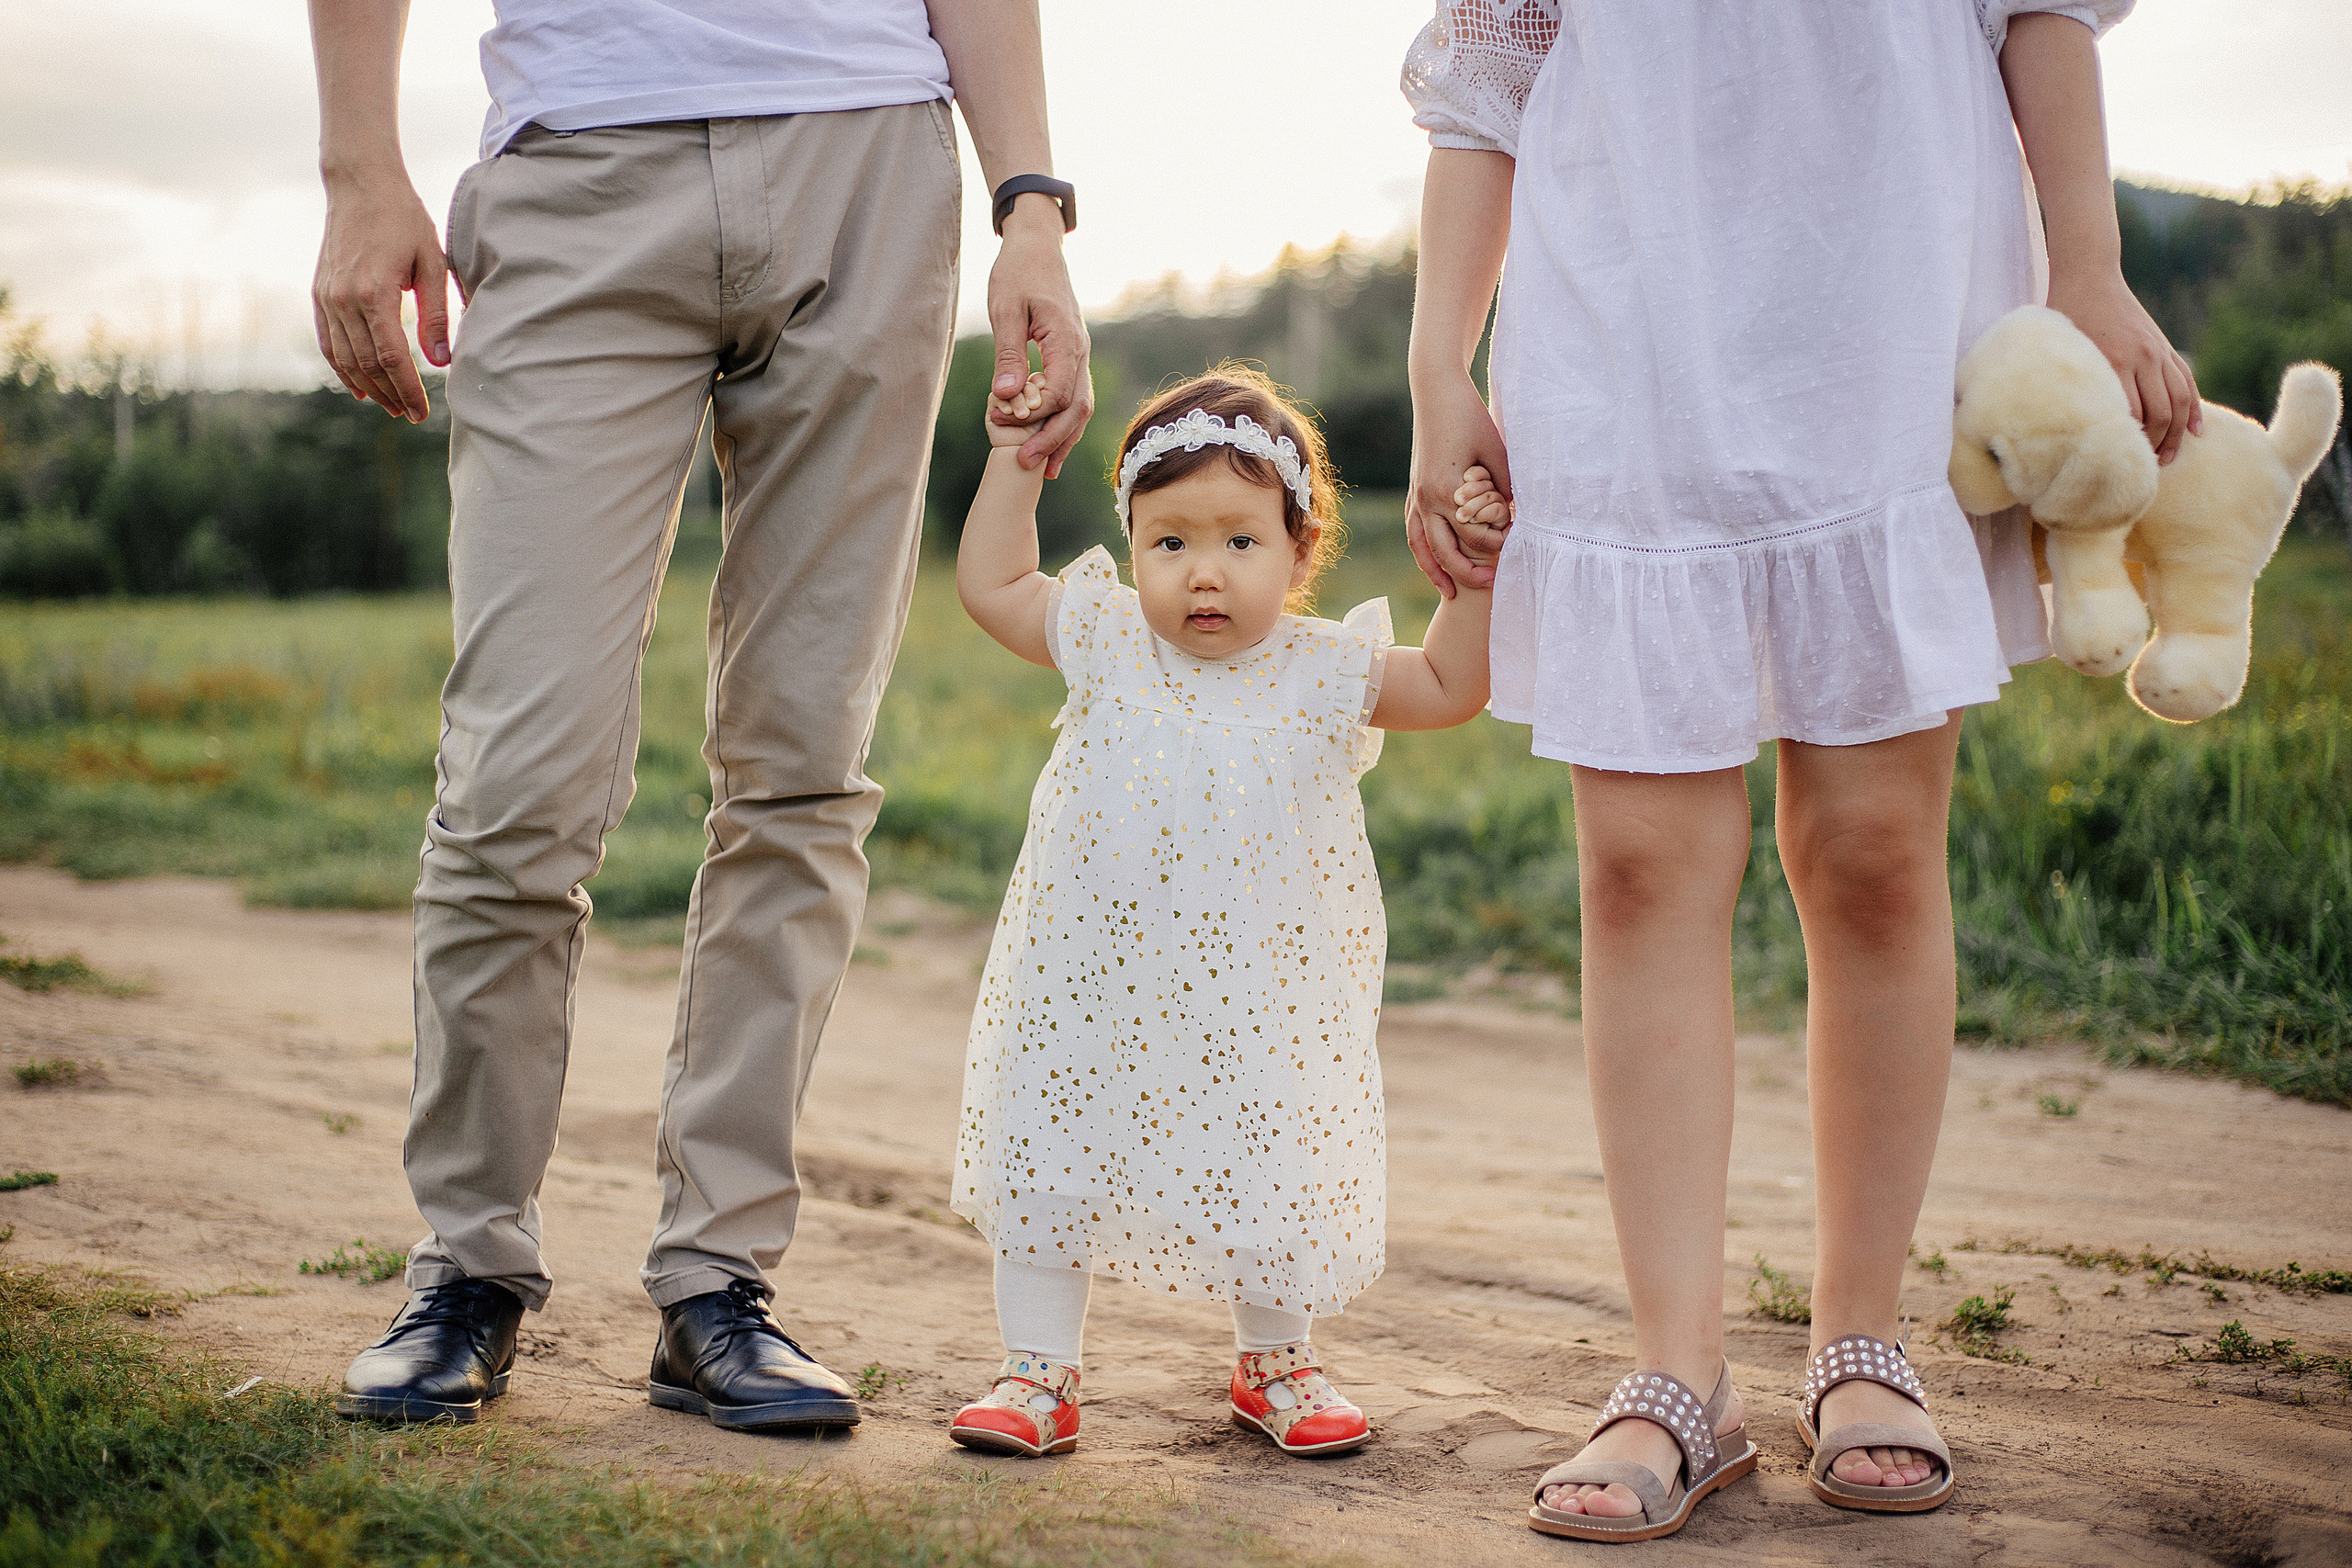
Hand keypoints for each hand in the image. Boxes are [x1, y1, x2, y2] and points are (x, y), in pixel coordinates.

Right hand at [312, 169, 450, 422]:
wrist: (361, 184)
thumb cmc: (404, 219)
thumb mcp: (432, 263)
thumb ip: (436, 314)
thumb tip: (441, 361)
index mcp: (375, 293)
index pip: (392, 357)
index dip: (408, 389)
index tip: (423, 412)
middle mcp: (344, 299)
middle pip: (367, 364)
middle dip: (391, 395)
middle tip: (411, 415)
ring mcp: (327, 297)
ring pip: (345, 358)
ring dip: (368, 387)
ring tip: (392, 406)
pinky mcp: (320, 293)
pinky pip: (328, 342)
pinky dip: (342, 368)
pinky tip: (360, 387)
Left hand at [986, 199, 1092, 475]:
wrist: (1037, 247)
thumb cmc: (1018, 272)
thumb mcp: (1006, 309)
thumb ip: (1008, 353)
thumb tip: (1007, 396)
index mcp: (1067, 340)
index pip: (1059, 392)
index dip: (1032, 414)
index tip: (999, 421)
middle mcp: (1081, 352)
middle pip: (1076, 408)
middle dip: (1053, 440)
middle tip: (1026, 466)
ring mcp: (1080, 356)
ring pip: (1081, 408)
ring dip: (1063, 439)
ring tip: (1043, 470)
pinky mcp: (1072, 357)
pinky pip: (1075, 397)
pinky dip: (1064, 423)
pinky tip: (1049, 443)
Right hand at [1407, 374, 1511, 596]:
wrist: (1437, 392)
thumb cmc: (1470, 417)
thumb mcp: (1498, 451)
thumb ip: (1505, 486)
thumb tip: (1516, 516)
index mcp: (1449, 490)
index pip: (1476, 535)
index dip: (1499, 543)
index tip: (1519, 544)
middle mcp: (1427, 498)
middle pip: (1446, 551)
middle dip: (1469, 572)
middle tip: (1492, 585)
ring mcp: (1416, 496)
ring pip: (1422, 547)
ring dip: (1436, 572)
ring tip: (1452, 594)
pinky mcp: (1413, 490)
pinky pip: (1414, 531)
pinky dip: (1422, 552)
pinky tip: (1433, 562)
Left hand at [2046, 268, 2201, 463]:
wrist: (2089, 276)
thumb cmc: (2062, 317)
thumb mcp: (2058, 352)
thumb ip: (2066, 385)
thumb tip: (2057, 429)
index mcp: (2111, 362)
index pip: (2128, 416)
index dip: (2126, 446)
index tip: (2117, 469)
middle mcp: (2140, 358)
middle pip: (2159, 415)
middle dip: (2153, 447)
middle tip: (2143, 470)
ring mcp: (2156, 352)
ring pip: (2178, 402)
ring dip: (2175, 435)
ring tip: (2168, 459)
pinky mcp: (2164, 347)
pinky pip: (2186, 383)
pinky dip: (2194, 409)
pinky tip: (2196, 432)